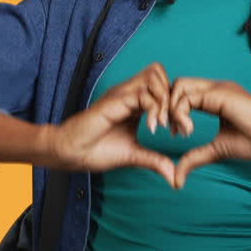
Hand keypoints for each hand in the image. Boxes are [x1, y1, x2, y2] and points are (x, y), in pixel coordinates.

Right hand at [52, 62, 176, 186]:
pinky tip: (151, 128)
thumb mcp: (134, 156)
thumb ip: (154, 161)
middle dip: (174, 97)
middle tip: (175, 124)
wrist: (71, 153)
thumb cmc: (96, 151)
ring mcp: (121, 95)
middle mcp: (129, 94)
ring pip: (154, 77)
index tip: (180, 131)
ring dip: (164, 100)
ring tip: (163, 125)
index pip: (163, 88)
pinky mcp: (114, 101)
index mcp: (134, 103)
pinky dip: (153, 110)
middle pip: (160, 74)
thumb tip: (174, 177)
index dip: (176, 106)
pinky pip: (142, 95)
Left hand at [167, 77, 250, 188]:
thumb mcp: (217, 150)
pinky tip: (187, 130)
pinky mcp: (218, 93)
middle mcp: (214, 88)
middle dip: (165, 106)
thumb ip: (196, 158)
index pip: (182, 93)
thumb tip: (177, 179)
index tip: (174, 133)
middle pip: (176, 85)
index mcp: (215, 98)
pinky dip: (180, 113)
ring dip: (171, 108)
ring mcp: (216, 88)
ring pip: (179, 86)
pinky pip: (187, 96)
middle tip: (167, 130)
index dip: (172, 111)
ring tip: (179, 131)